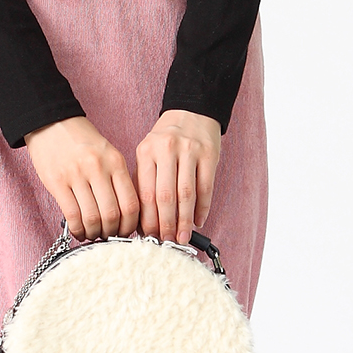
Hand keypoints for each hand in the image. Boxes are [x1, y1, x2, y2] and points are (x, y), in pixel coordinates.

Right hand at [24, 116, 138, 237]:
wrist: (52, 122)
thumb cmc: (81, 141)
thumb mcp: (108, 154)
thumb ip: (117, 180)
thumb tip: (124, 215)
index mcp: (115, 162)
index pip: (131, 203)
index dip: (130, 225)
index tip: (125, 232)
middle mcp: (98, 168)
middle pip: (112, 215)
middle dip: (111, 232)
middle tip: (108, 236)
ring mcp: (76, 175)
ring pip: (92, 218)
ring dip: (94, 233)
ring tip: (93, 234)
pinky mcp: (57, 181)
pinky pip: (72, 215)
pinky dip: (77, 229)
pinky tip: (78, 231)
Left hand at [134, 110, 223, 241]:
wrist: (192, 111)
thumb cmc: (167, 138)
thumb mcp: (148, 152)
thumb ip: (144, 181)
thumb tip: (144, 221)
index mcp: (146, 152)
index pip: (146, 193)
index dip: (148, 219)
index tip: (150, 236)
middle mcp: (167, 150)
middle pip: (166, 196)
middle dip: (166, 224)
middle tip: (167, 241)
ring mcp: (189, 151)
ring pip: (187, 194)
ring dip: (184, 220)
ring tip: (182, 237)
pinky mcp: (209, 154)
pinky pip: (206, 187)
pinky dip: (202, 208)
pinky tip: (198, 221)